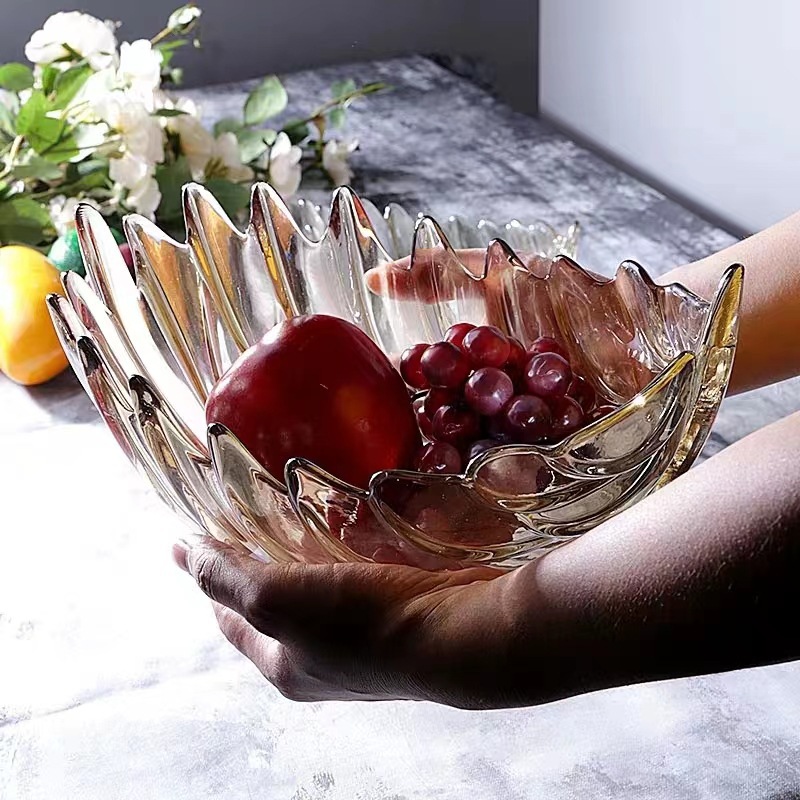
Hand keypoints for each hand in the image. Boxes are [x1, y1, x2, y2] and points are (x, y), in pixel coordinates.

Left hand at [173, 536, 513, 706]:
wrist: (460, 636)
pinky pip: (361, 581)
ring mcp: (362, 641)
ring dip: (308, 557)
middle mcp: (321, 660)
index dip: (212, 581)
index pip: (231, 620)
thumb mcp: (277, 600)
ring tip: (301, 512)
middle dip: (261, 565)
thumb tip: (183, 553)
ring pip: (322, 592)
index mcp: (285, 666)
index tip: (203, 539)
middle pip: (276, 607)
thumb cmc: (364, 624)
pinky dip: (349, 556)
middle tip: (254, 515)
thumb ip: (229, 576)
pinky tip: (354, 525)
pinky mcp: (398, 615)